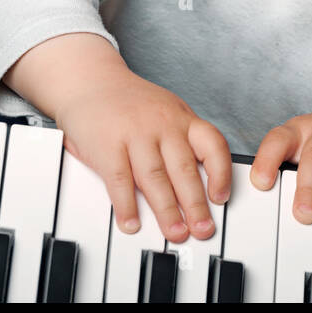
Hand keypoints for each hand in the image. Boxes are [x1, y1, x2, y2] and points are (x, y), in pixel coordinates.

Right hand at [54, 71, 231, 243]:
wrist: (90, 80)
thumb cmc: (131, 103)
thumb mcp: (167, 112)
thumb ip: (184, 142)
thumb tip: (204, 185)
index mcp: (182, 118)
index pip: (212, 145)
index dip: (220, 173)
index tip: (221, 198)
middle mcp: (162, 124)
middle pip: (184, 170)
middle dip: (195, 205)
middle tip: (202, 230)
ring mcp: (135, 134)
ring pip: (155, 178)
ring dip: (167, 210)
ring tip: (175, 232)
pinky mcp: (107, 145)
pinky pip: (120, 180)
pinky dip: (127, 205)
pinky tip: (132, 222)